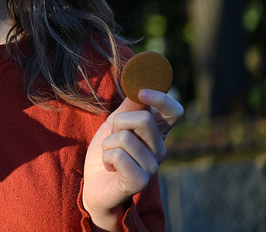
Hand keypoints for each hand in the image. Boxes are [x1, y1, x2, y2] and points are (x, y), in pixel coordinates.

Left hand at [82, 89, 183, 230]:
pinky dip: (107, 157)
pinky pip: (119, 155)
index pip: (174, 112)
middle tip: (113, 136)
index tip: (141, 91)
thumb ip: (128, 107)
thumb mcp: (115, 124)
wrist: (94, 184)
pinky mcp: (140, 181)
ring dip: (108, 144)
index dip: (161, 98)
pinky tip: (110, 167)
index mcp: (157, 133)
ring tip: (110, 155)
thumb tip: (139, 85)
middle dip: (118, 123)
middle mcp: (160, 149)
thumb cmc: (107, 152)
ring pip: (125, 137)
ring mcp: (152, 167)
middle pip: (144, 119)